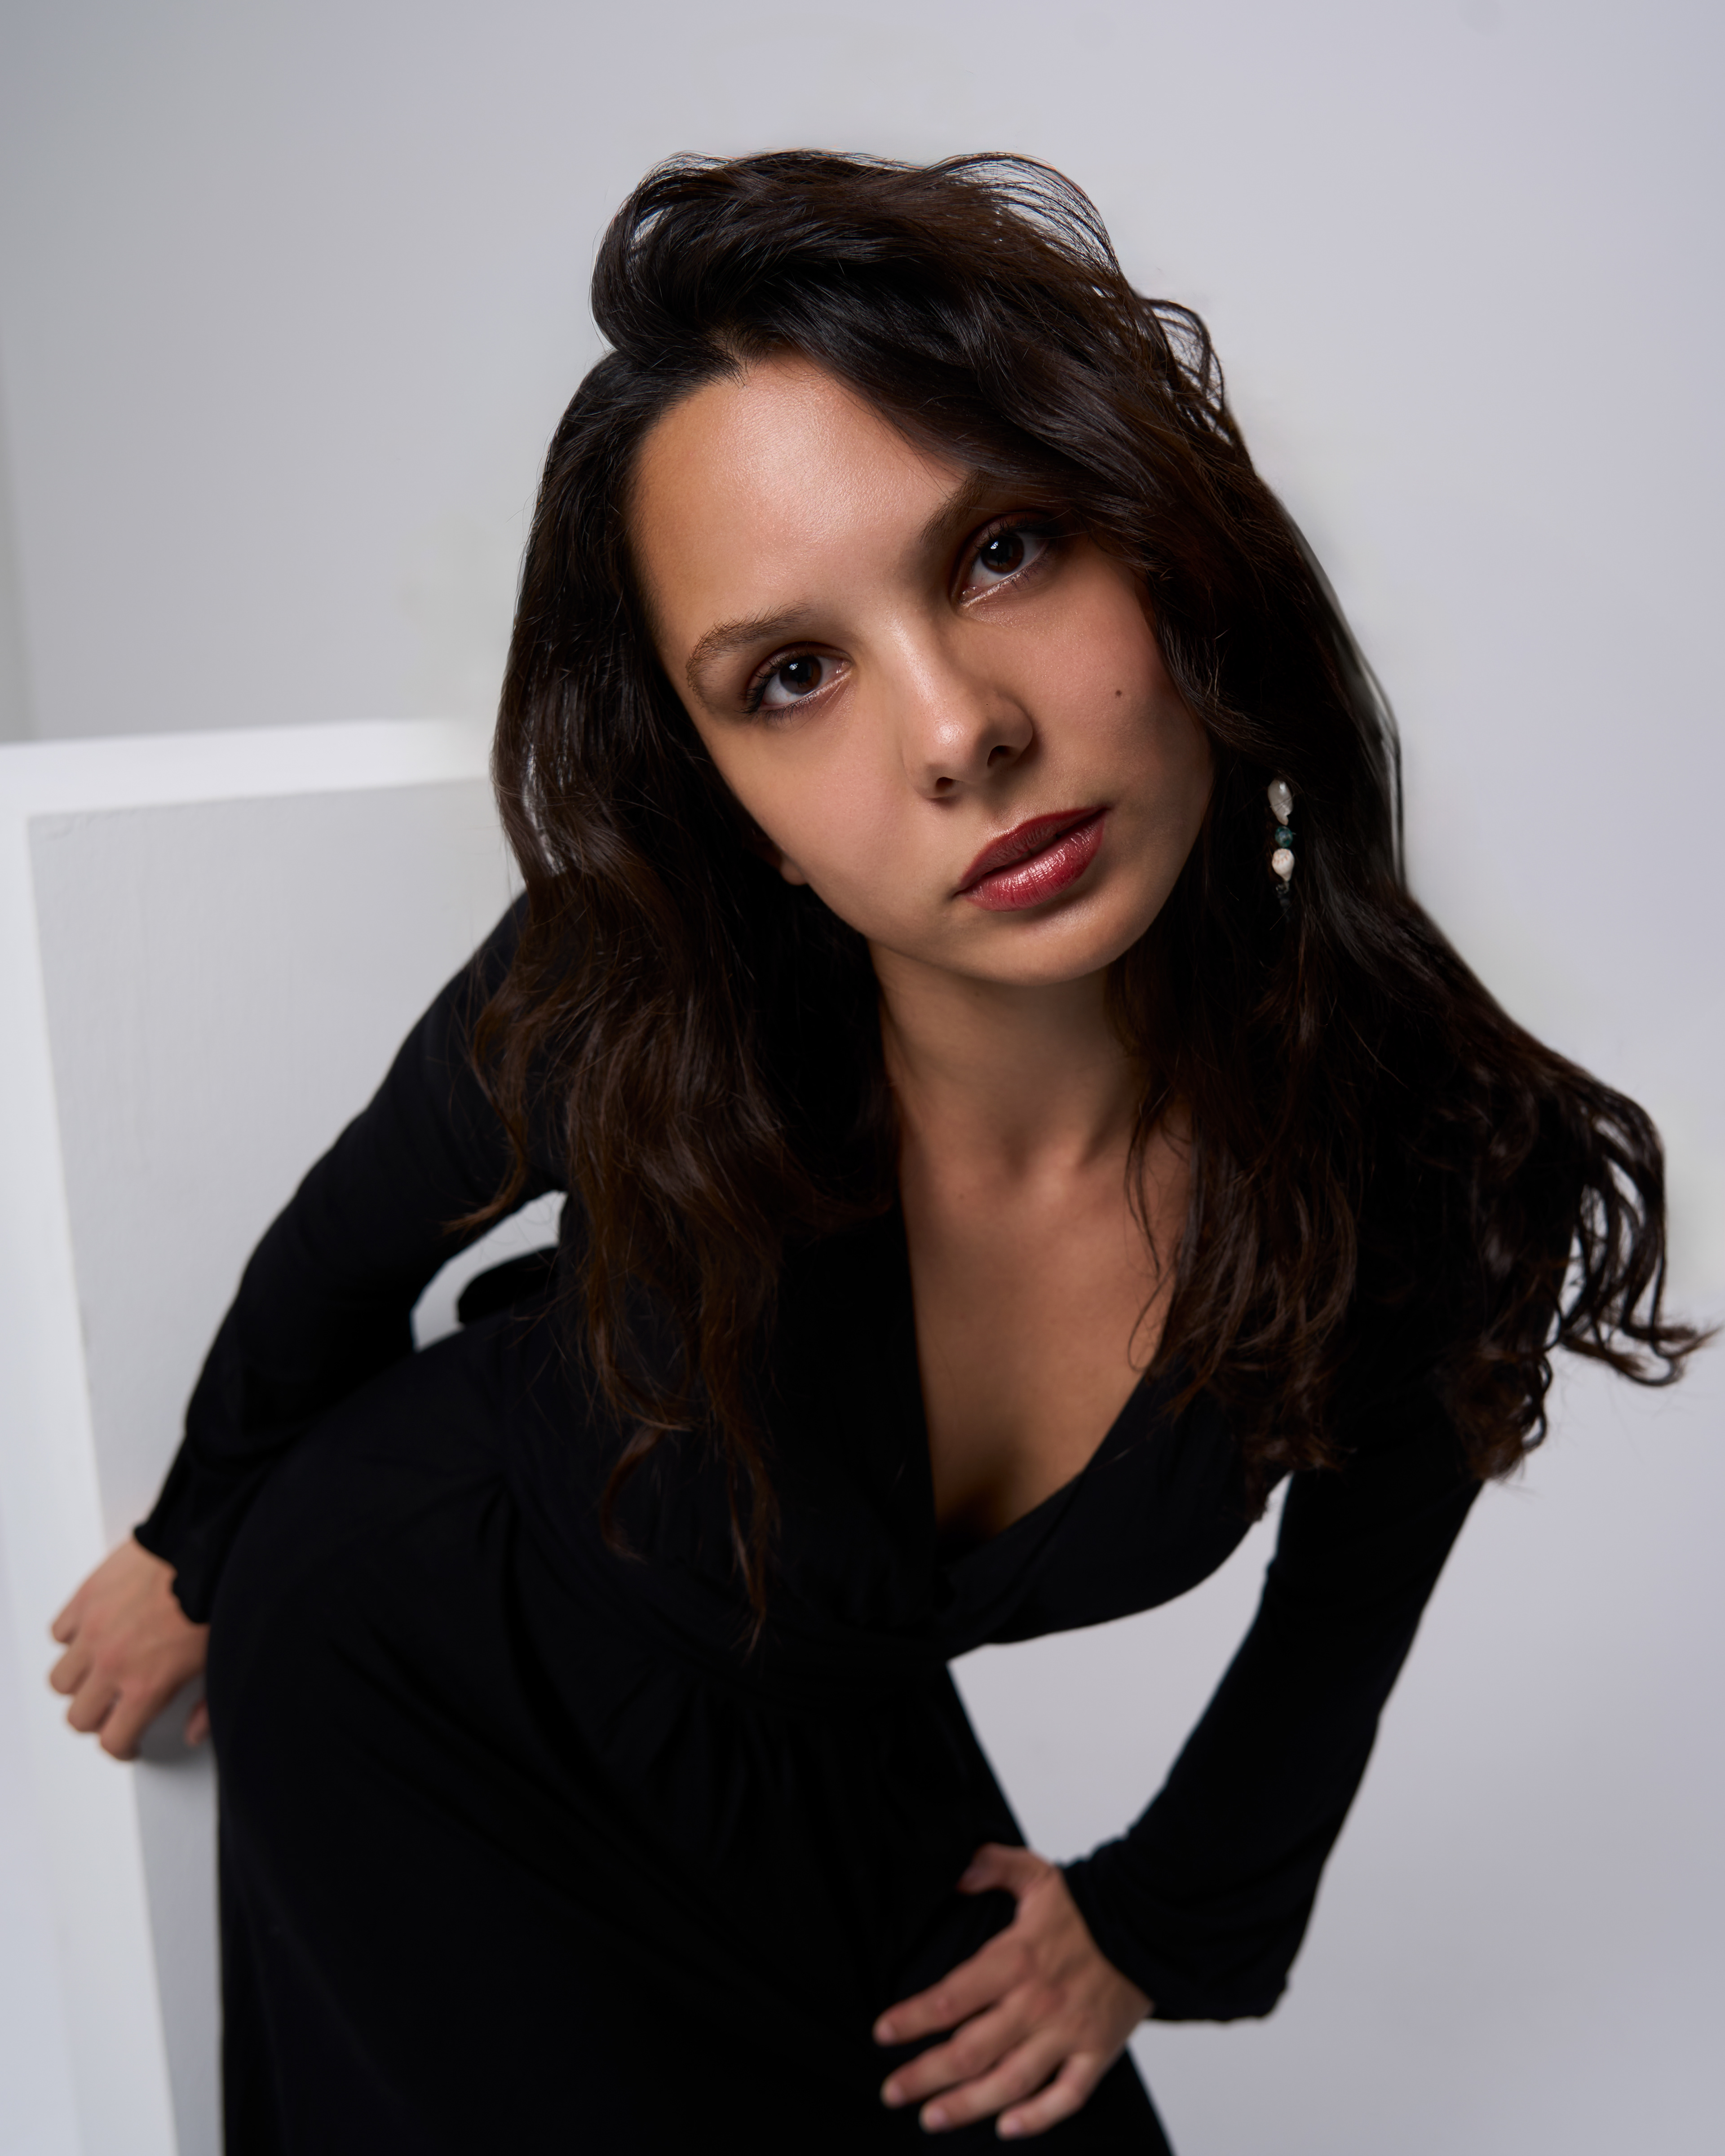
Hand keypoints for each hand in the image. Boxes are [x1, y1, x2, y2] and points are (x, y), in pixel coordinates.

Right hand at [49, 1538, 209, 1760]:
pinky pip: (59, 1632)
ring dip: (77, 1684)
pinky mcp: (86, 1597)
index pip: (113, 1740)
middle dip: (97, 1721)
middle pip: (79, 1717)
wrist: (209, 1546)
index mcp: (146, 1686)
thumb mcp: (222, 1663)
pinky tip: (92, 1636)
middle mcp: (111, 1663)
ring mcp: (93, 1629)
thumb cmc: (221, 1598)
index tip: (129, 1743)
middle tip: (114, 1711)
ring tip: (98, 1676)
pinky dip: (71, 1639)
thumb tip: (194, 1733)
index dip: (121, 1749)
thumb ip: (207, 1707)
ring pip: (60, 1679)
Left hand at [874, 1843, 1150, 2138]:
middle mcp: (1037, 2003)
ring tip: (931, 2119)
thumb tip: (953, 1874)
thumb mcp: (1035, 1873)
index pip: (952, 1998)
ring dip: (967, 2105)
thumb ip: (990, 1866)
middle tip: (892, 2092)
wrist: (1150, 1922)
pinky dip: (1037, 2118)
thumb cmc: (1088, 1903)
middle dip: (925, 2076)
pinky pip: (1067, 2096)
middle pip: (970, 2051)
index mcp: (1016, 1960)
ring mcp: (1068, 2033)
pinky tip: (1007, 2128)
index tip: (882, 2033)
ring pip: (1010, 2082)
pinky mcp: (1097, 2052)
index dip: (913, 2019)